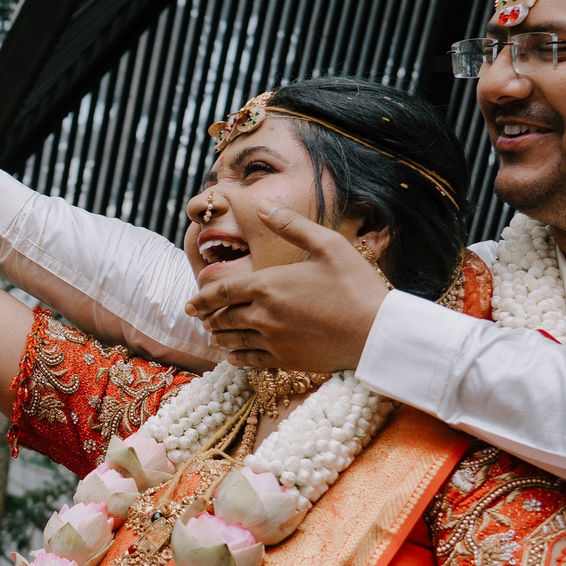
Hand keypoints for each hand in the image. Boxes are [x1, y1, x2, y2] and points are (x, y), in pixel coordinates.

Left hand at [183, 201, 390, 373]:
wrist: (376, 332)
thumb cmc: (355, 285)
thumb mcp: (327, 244)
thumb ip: (291, 225)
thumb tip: (261, 204)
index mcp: (267, 285)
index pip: (220, 292)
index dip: (201, 298)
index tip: (189, 304)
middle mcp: (262, 315)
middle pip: (222, 318)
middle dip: (209, 317)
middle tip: (200, 318)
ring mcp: (273, 340)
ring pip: (233, 340)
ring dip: (220, 336)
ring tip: (213, 334)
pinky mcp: (286, 360)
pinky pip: (250, 360)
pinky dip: (236, 357)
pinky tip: (232, 356)